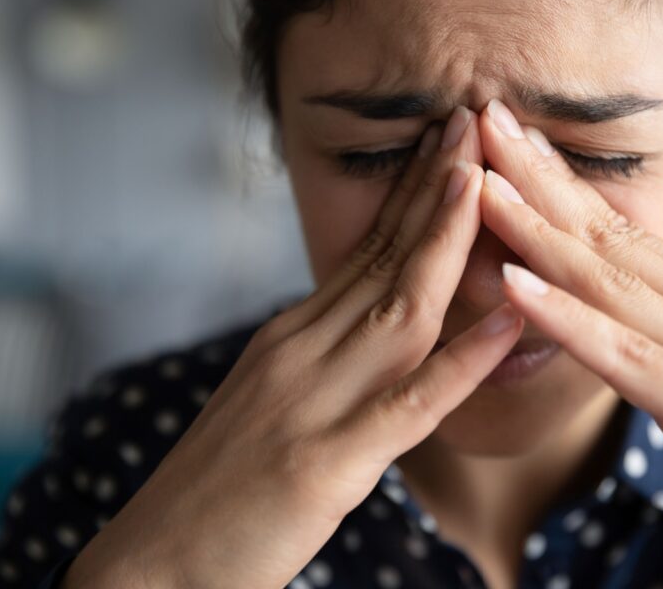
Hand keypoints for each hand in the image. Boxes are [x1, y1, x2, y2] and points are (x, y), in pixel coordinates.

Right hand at [63, 109, 524, 588]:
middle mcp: (302, 350)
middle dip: (436, 186)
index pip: (367, 247)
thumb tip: (371, 314)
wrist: (154, 564)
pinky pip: (410, 402)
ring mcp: (315, 400)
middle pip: (385, 256)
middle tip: (474, 119)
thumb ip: (322, 352)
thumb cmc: (220, 486)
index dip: (414, 191)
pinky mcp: (327, 461)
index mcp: (293, 335)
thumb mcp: (270, 396)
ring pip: (399, 306)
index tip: (451, 140)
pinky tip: (508, 321)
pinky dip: (463, 360)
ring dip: (446, 239)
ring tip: (486, 178)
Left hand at [475, 100, 662, 588]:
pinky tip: (513, 282)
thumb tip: (634, 315)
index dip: (561, 184)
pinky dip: (563, 315)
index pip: (623, 230)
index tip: (512, 141)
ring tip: (477, 181)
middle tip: (480, 116)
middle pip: (606, 233)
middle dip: (535, 175)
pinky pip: (622, 354)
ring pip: (604, 279)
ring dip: (532, 227)